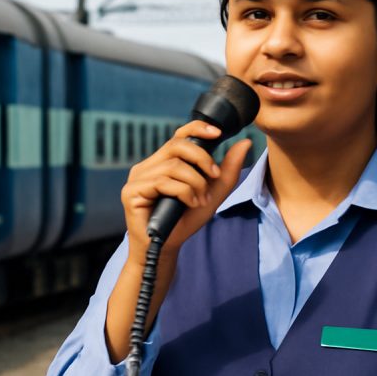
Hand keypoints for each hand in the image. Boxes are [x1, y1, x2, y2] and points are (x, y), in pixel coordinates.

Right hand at [120, 120, 252, 261]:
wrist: (167, 247)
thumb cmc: (186, 220)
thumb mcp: (213, 193)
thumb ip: (228, 170)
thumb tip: (245, 143)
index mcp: (164, 162)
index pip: (179, 135)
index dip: (197, 128)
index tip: (218, 133)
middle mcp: (148, 166)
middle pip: (177, 145)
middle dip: (202, 158)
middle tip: (214, 176)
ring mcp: (137, 178)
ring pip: (173, 165)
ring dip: (195, 182)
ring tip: (201, 200)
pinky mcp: (131, 192)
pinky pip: (162, 182)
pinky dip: (183, 192)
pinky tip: (190, 203)